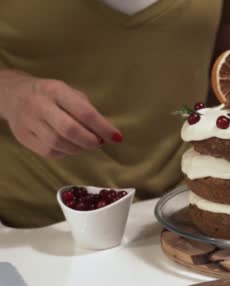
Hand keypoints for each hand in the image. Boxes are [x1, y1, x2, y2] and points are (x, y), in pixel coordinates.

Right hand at [0, 70, 121, 158]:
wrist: (13, 94)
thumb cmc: (51, 95)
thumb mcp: (70, 93)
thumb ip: (88, 111)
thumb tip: (109, 132)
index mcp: (56, 90)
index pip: (84, 112)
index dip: (103, 128)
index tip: (117, 138)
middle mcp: (40, 105)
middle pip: (69, 130)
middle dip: (90, 141)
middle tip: (99, 143)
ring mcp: (28, 122)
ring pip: (59, 144)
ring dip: (79, 149)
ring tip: (86, 144)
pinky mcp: (23, 137)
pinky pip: (49, 152)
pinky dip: (66, 153)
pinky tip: (70, 146)